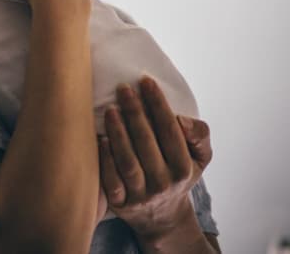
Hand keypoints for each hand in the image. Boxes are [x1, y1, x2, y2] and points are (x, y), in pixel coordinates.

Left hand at [99, 77, 211, 244]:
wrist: (162, 217)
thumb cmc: (178, 175)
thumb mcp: (199, 158)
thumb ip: (199, 136)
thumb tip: (182, 120)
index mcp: (184, 168)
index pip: (170, 131)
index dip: (158, 104)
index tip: (145, 81)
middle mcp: (164, 183)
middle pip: (147, 143)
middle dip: (135, 113)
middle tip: (123, 88)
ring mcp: (141, 195)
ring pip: (128, 162)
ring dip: (118, 133)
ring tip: (110, 109)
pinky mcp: (120, 203)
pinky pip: (111, 180)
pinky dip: (105, 159)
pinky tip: (100, 139)